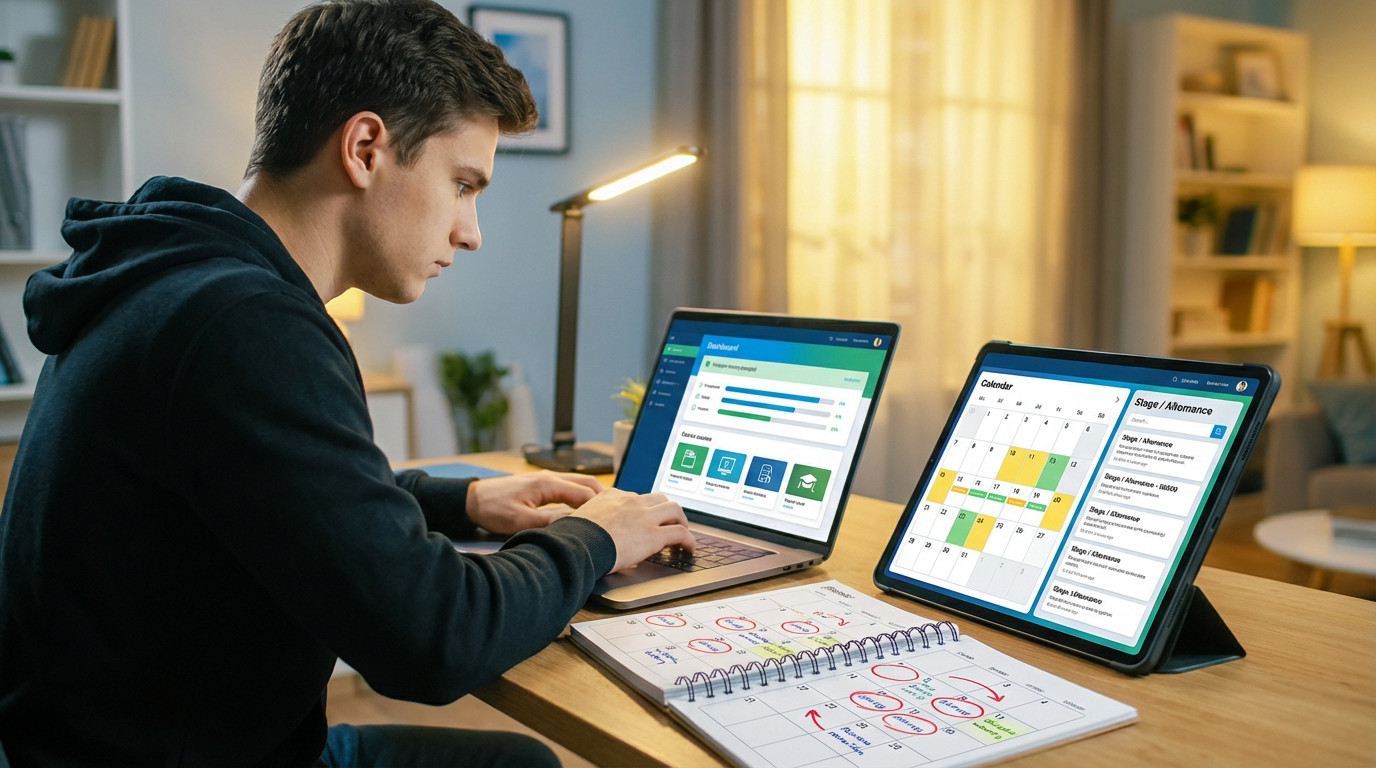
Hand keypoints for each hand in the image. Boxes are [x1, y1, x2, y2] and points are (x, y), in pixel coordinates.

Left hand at [465, 471, 602, 534]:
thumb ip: (549, 523)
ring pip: (580, 484)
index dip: (602, 508)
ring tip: (605, 515)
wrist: (471, 499)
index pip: (586, 494)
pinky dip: (582, 496)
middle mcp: (551, 477)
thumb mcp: (520, 521)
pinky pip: (570, 487)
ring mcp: (547, 479)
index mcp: (548, 484)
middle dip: (605, 499)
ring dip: (594, 497)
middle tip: (616, 517)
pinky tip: (584, 510)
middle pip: (589, 484)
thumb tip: (575, 526)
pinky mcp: (542, 485)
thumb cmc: (492, 509)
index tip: (613, 522)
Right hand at [571, 489, 694, 571]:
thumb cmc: (572, 538)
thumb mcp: (579, 519)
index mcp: (612, 496)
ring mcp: (644, 517)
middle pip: (658, 498)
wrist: (576, 546)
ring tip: (683, 530)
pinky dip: (688, 539)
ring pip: (673, 509)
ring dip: (680, 519)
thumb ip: (590, 519)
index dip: (644, 507)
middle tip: (670, 520)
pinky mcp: (653, 535)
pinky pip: (680, 533)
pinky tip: (689, 547)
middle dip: (665, 509)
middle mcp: (631, 501)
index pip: (635, 497)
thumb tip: (586, 530)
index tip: (645, 516)